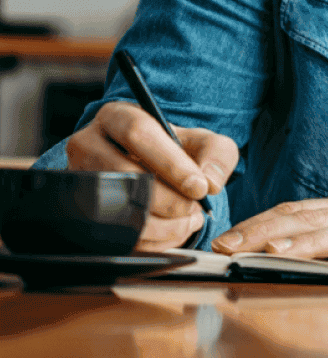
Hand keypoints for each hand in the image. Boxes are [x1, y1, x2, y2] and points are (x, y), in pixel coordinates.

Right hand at [65, 102, 238, 250]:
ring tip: (188, 220)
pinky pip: (114, 235)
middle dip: (169, 200)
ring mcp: (79, 181)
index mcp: (116, 116)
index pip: (139, 133)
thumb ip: (217, 155)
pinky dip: (152, 241)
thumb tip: (209, 183)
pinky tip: (173, 232)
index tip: (199, 188)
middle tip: (194, 208)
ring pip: (117, 210)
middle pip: (125, 175)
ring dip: (162, 225)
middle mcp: (88, 145)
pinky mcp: (81, 213)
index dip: (171, 163)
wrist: (152, 173)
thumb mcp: (204, 143)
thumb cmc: (177, 153)